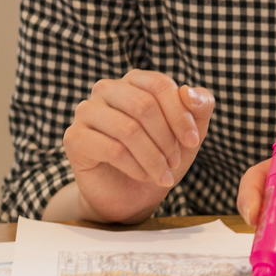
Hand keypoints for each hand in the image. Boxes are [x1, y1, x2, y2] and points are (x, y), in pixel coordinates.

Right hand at [62, 71, 213, 223]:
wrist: (131, 195)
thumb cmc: (160, 156)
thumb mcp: (190, 133)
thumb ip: (200, 106)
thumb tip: (188, 91)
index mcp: (135, 80)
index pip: (159, 85)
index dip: (180, 115)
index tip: (192, 141)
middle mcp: (107, 89)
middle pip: (143, 105)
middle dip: (166, 139)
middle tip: (175, 162)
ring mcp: (86, 111)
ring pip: (128, 129)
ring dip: (153, 157)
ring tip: (163, 174)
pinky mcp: (74, 138)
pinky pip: (111, 149)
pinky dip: (135, 167)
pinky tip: (144, 176)